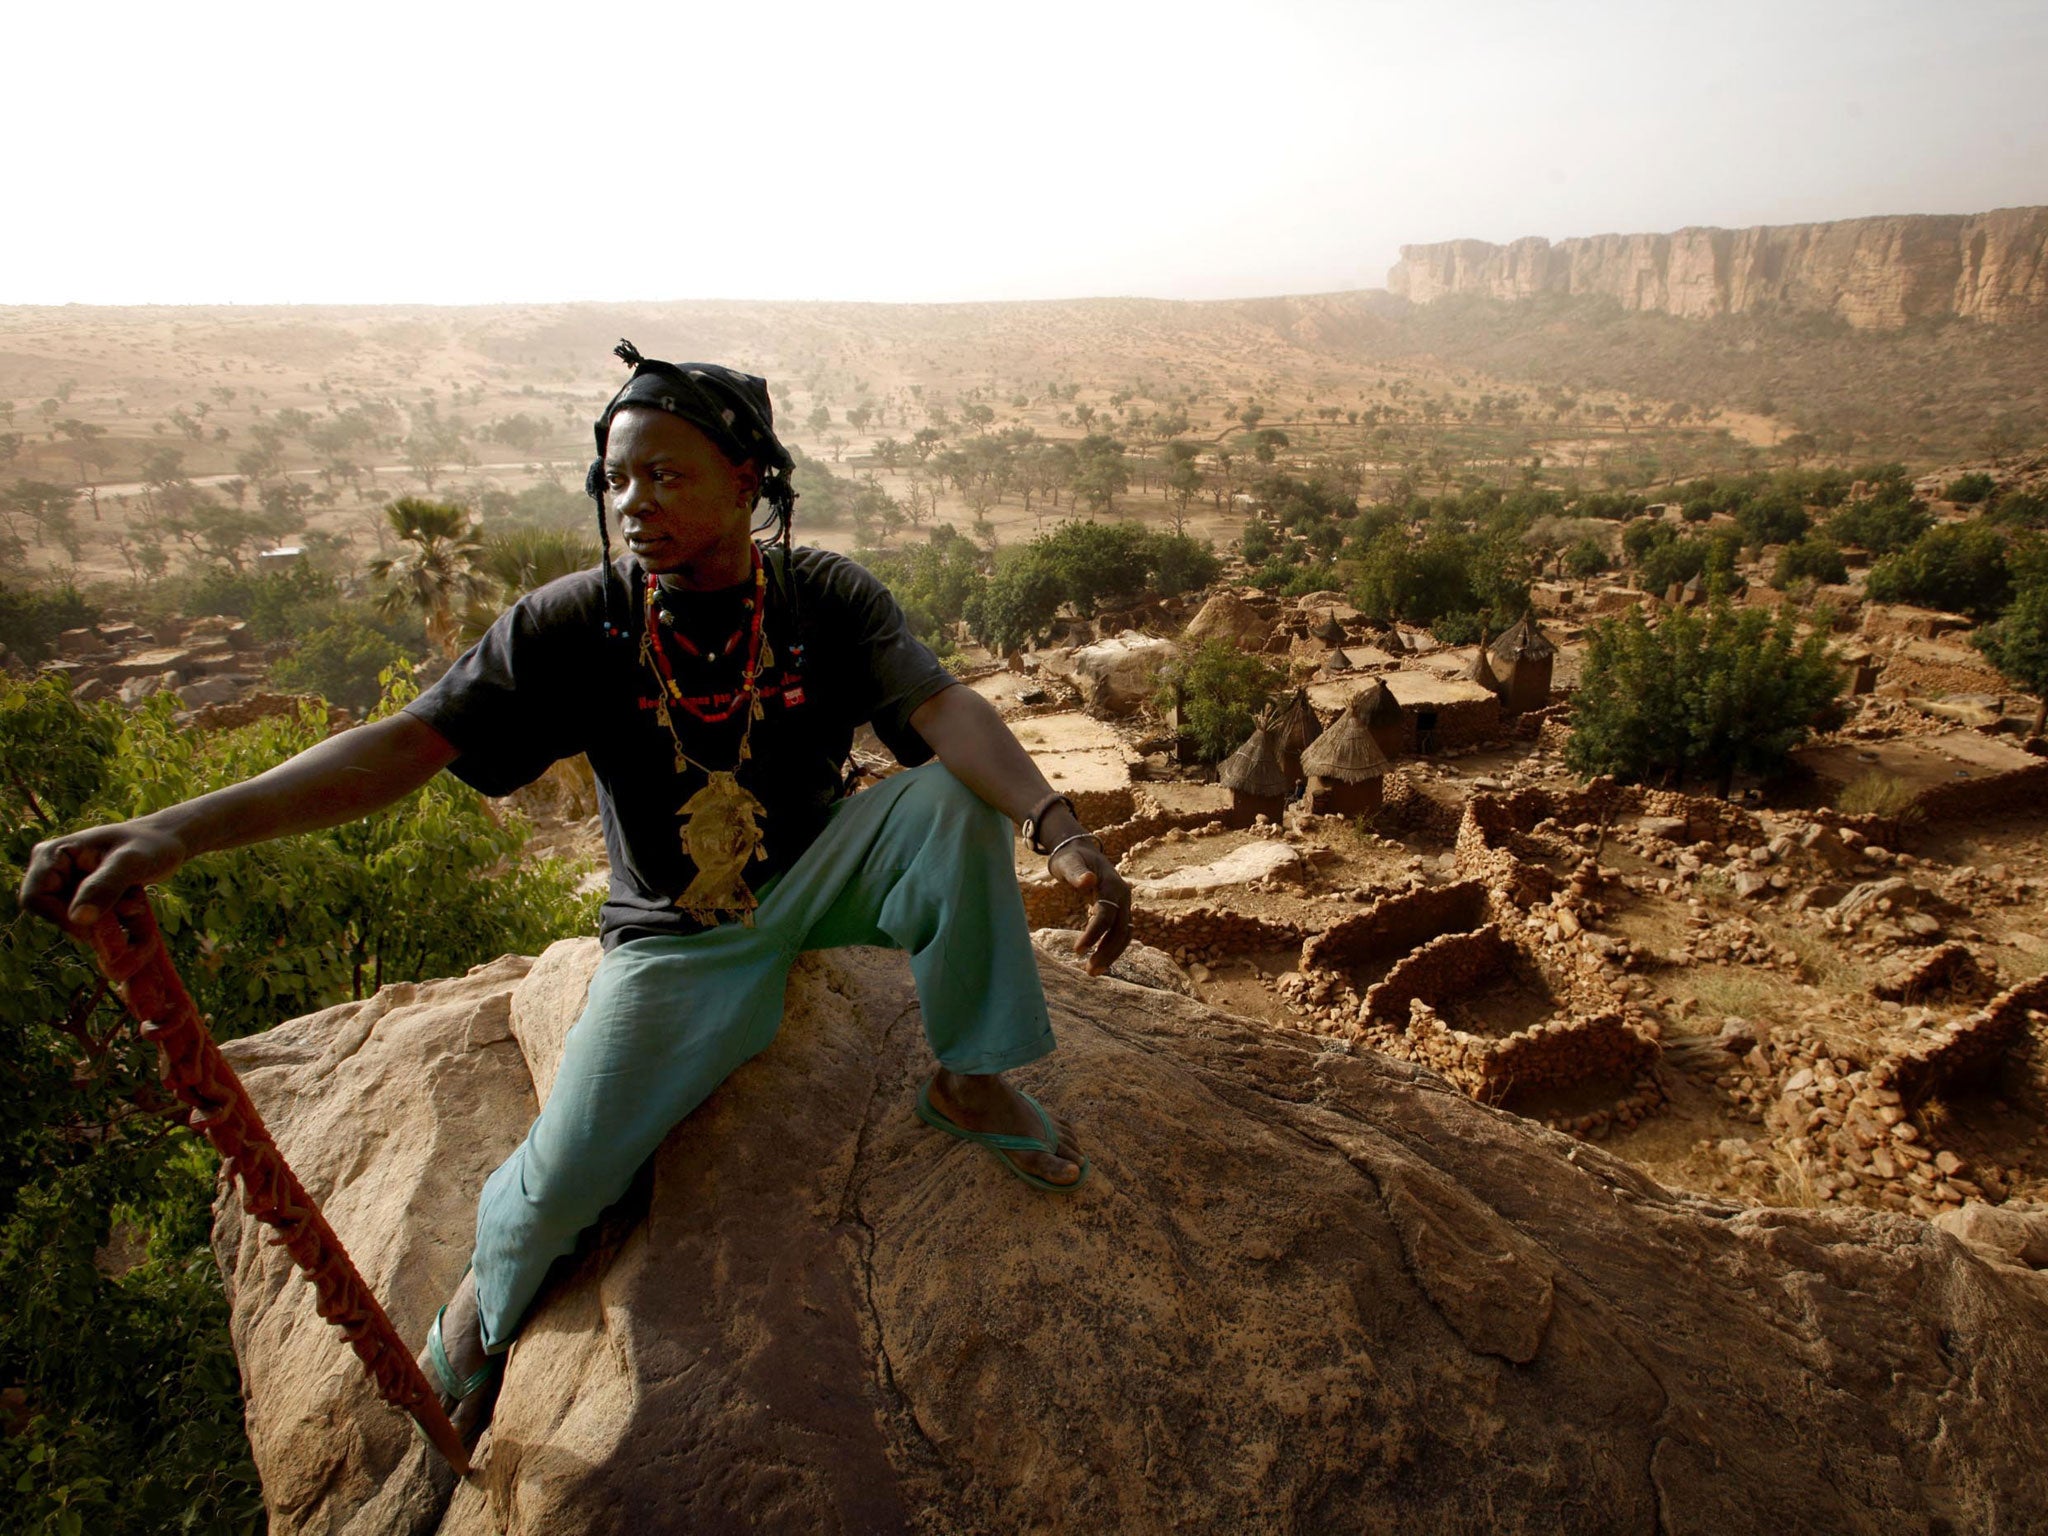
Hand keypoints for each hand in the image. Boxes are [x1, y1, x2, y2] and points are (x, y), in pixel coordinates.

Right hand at [18, 820, 186, 933]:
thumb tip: (78, 918)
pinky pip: (90, 921)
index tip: (98, 927)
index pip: (35, 899)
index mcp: (52, 854)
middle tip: (130, 910)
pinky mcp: (81, 895)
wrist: (167, 842)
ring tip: (135, 901)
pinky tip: (134, 902)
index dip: (62, 918)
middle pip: (55, 913)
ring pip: (75, 921)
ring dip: (108, 920)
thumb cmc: (150, 845)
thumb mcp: (131, 863)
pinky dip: (113, 919)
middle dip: (93, 920)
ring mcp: (65, 883)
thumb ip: (105, 886)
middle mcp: (51, 869)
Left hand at [1050, 838, 1132, 976]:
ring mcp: (1124, 905)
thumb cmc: (1071, 858)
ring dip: (1112, 954)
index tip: (1077, 950)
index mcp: (1112, 885)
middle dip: (1106, 951)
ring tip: (1093, 971)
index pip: (1106, 915)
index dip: (1094, 933)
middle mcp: (1123, 896)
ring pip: (1124, 934)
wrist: (1083, 852)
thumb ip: (1076, 873)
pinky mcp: (1120, 912)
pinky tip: (1100, 961)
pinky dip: (1112, 948)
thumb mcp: (1068, 862)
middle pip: (1120, 929)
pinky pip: (1121, 933)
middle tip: (1089, 971)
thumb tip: (1087, 881)